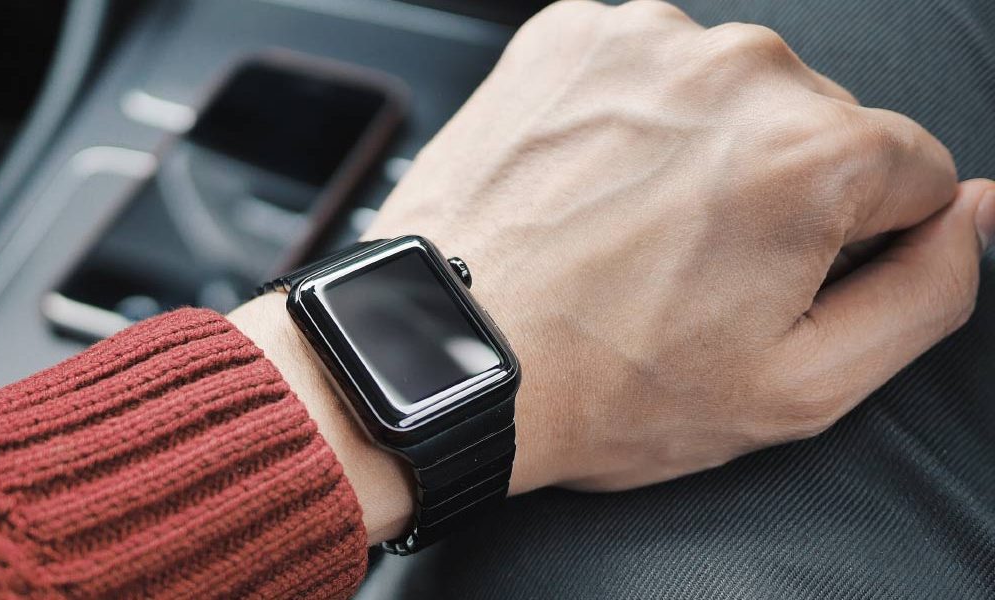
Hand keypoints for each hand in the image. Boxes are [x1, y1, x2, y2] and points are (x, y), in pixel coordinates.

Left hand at [233, 0, 994, 542]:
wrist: (445, 352)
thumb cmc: (605, 383)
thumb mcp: (799, 385)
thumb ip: (925, 292)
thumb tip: (977, 212)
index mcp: (814, 154)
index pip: (910, 173)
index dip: (851, 241)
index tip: (773, 280)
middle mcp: (738, 70)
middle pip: (817, 125)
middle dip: (775, 192)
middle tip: (685, 270)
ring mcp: (643, 40)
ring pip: (728, 93)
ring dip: (696, 150)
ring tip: (625, 231)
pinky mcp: (569, 35)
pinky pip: (643, 68)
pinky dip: (629, 118)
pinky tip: (586, 185)